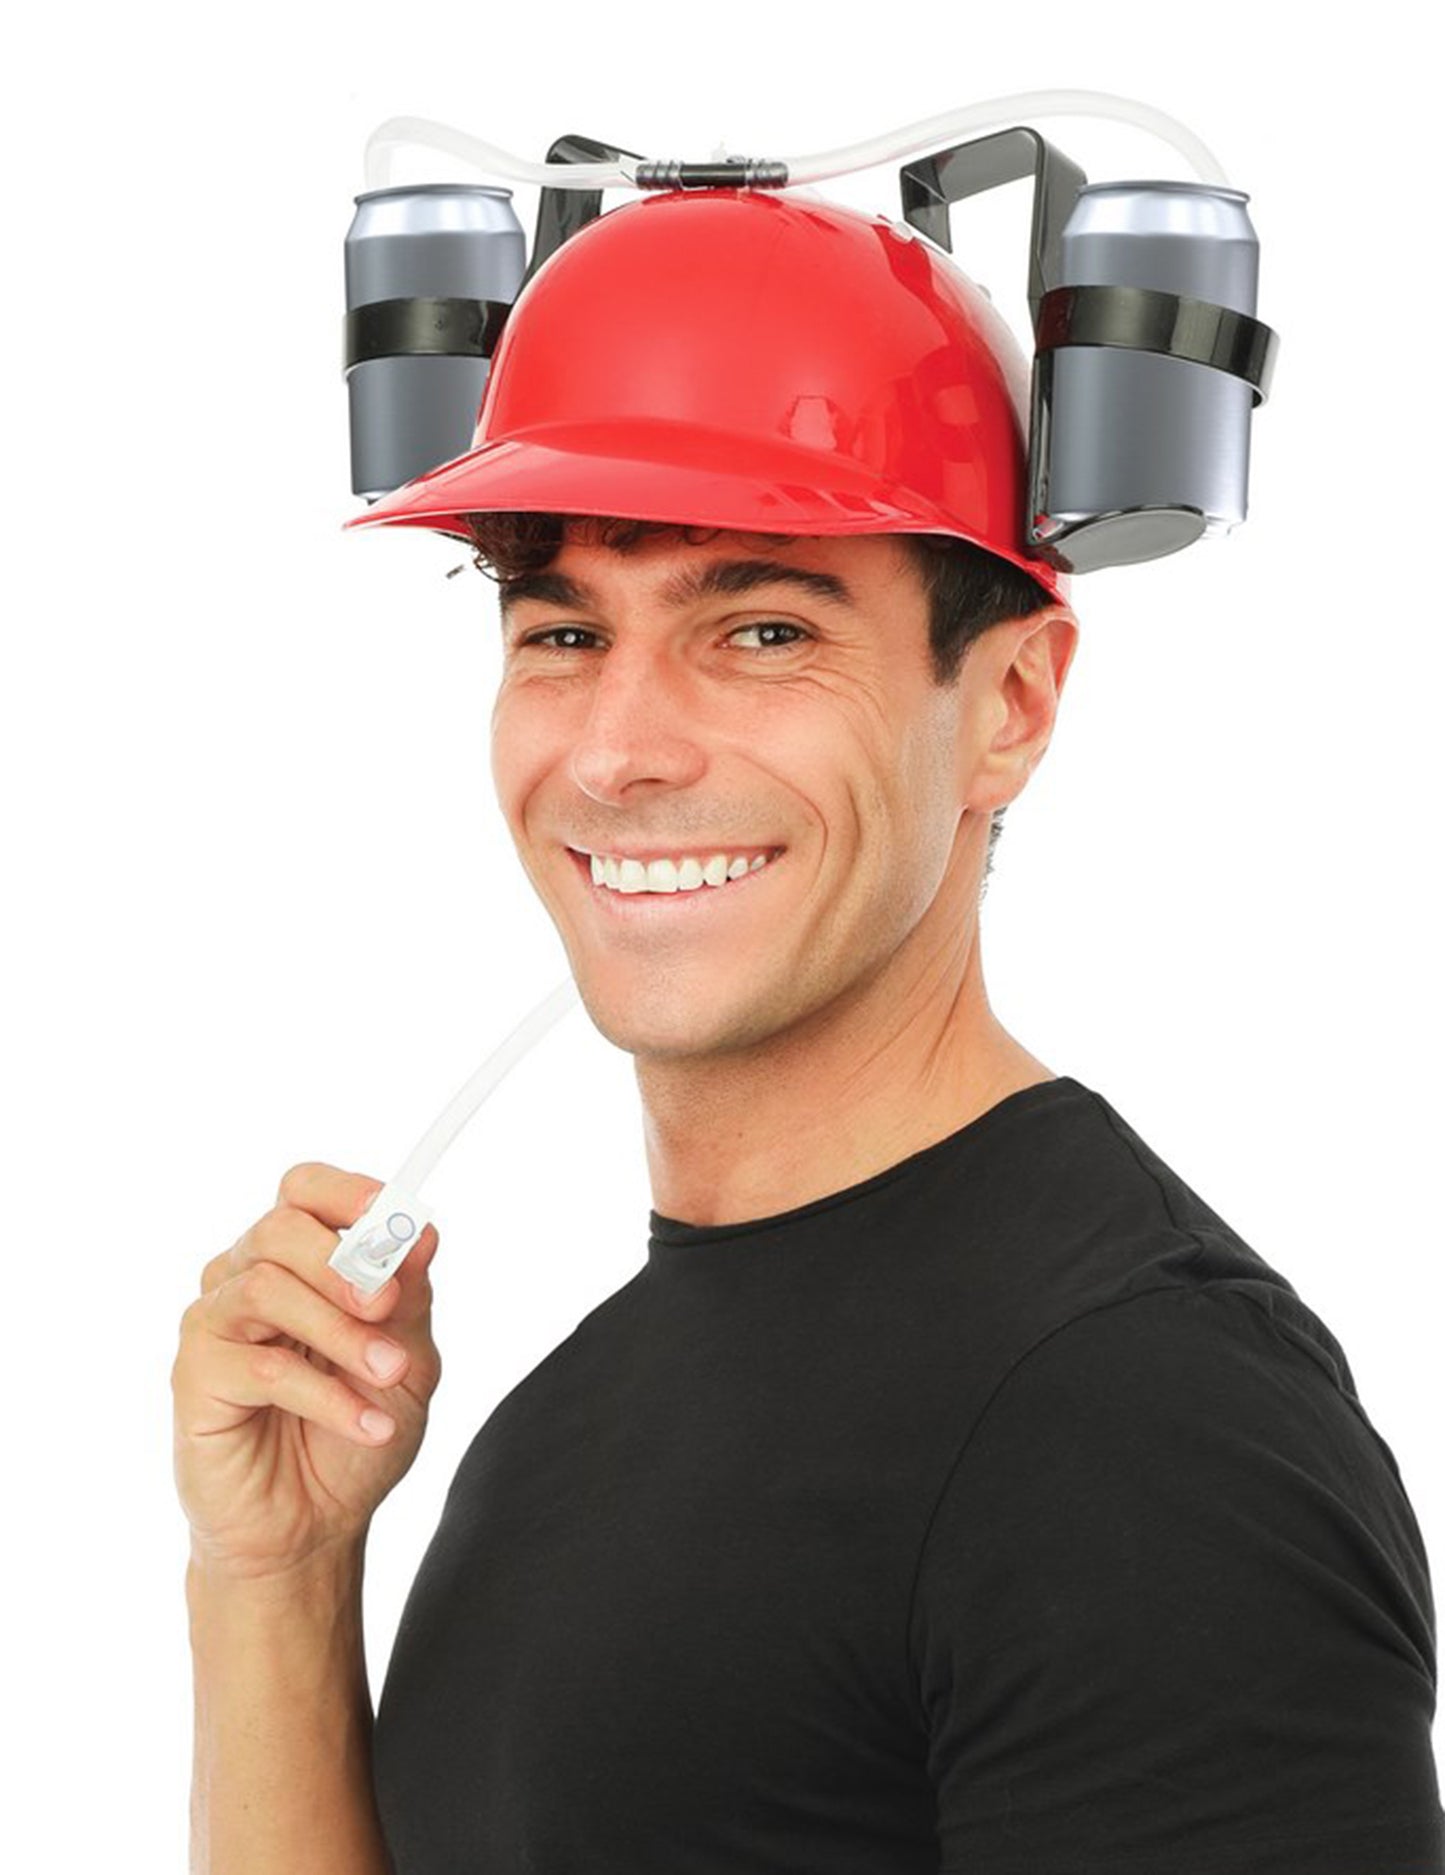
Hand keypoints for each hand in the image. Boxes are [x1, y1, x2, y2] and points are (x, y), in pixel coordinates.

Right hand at [172, 1163, 442, 1579]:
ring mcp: (213, 1326)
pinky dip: (326, 1395)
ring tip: (390, 1375)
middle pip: (278, 1228)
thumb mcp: (406, 1361)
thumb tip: (423, 1232)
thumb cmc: (355, 1430)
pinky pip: (260, 1367)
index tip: (396, 1218)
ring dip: (340, 1332)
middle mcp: (244, 1279)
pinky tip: (370, 1426)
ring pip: (265, 1289)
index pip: (304, 1190)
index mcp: (297, 1260)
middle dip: (343, 1264)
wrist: (313, 1527)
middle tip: (389, 1306)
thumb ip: (408, 1297)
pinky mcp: (195, 1380)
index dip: (348, 1194)